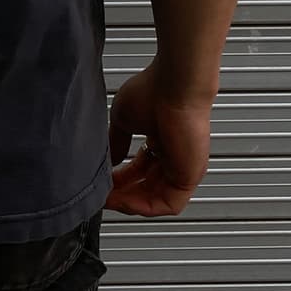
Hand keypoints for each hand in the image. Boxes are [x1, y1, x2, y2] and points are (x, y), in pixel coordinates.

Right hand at [105, 57, 213, 216]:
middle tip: (102, 195)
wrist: (174, 84)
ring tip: (108, 199)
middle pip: (146, 187)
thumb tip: (110, 160)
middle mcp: (174, 157)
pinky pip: (166, 204)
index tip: (102, 182)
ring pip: (155, 199)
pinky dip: (144, 206)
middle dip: (121, 193)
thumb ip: (117, 142)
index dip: (119, 178)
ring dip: (129, 202)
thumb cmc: (154, 91)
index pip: (139, 170)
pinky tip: (125, 200)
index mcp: (162, 141)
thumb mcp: (124, 119)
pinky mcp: (188, 176)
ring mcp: (183, 167)